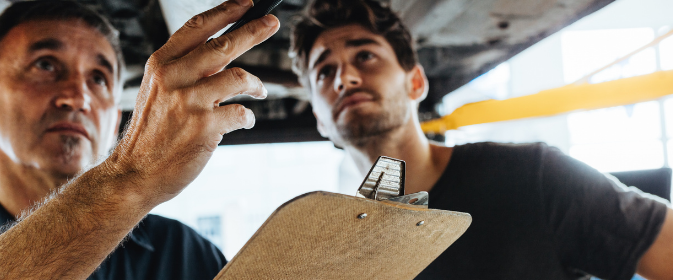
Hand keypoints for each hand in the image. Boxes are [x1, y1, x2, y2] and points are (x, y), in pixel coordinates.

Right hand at [105, 0, 278, 205]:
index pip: (197, 27)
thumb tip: (225, 54)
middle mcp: (174, 78)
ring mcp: (190, 102)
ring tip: (260, 91)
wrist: (135, 173)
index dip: (225, 12)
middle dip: (254, 30)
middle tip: (272, 22)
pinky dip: (248, 117)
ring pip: (239, 77)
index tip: (246, 3)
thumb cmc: (152, 133)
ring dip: (256, 85)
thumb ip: (186, 71)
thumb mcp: (158, 92)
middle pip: (224, 45)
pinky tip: (245, 122)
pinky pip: (241, 113)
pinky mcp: (205, 127)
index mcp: (161, 64)